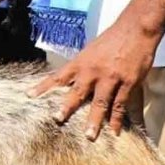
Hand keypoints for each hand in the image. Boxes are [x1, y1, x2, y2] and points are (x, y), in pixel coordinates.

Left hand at [29, 15, 159, 140]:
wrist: (135, 29)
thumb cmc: (111, 39)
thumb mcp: (90, 50)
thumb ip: (81, 67)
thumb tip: (68, 80)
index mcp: (81, 62)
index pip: (58, 76)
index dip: (43, 86)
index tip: (29, 96)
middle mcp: (93, 71)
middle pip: (77, 92)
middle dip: (66, 107)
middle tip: (57, 120)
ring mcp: (111, 78)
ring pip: (100, 103)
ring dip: (94, 120)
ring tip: (88, 136)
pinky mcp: (128, 83)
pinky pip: (120, 104)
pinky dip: (117, 119)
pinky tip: (114, 131)